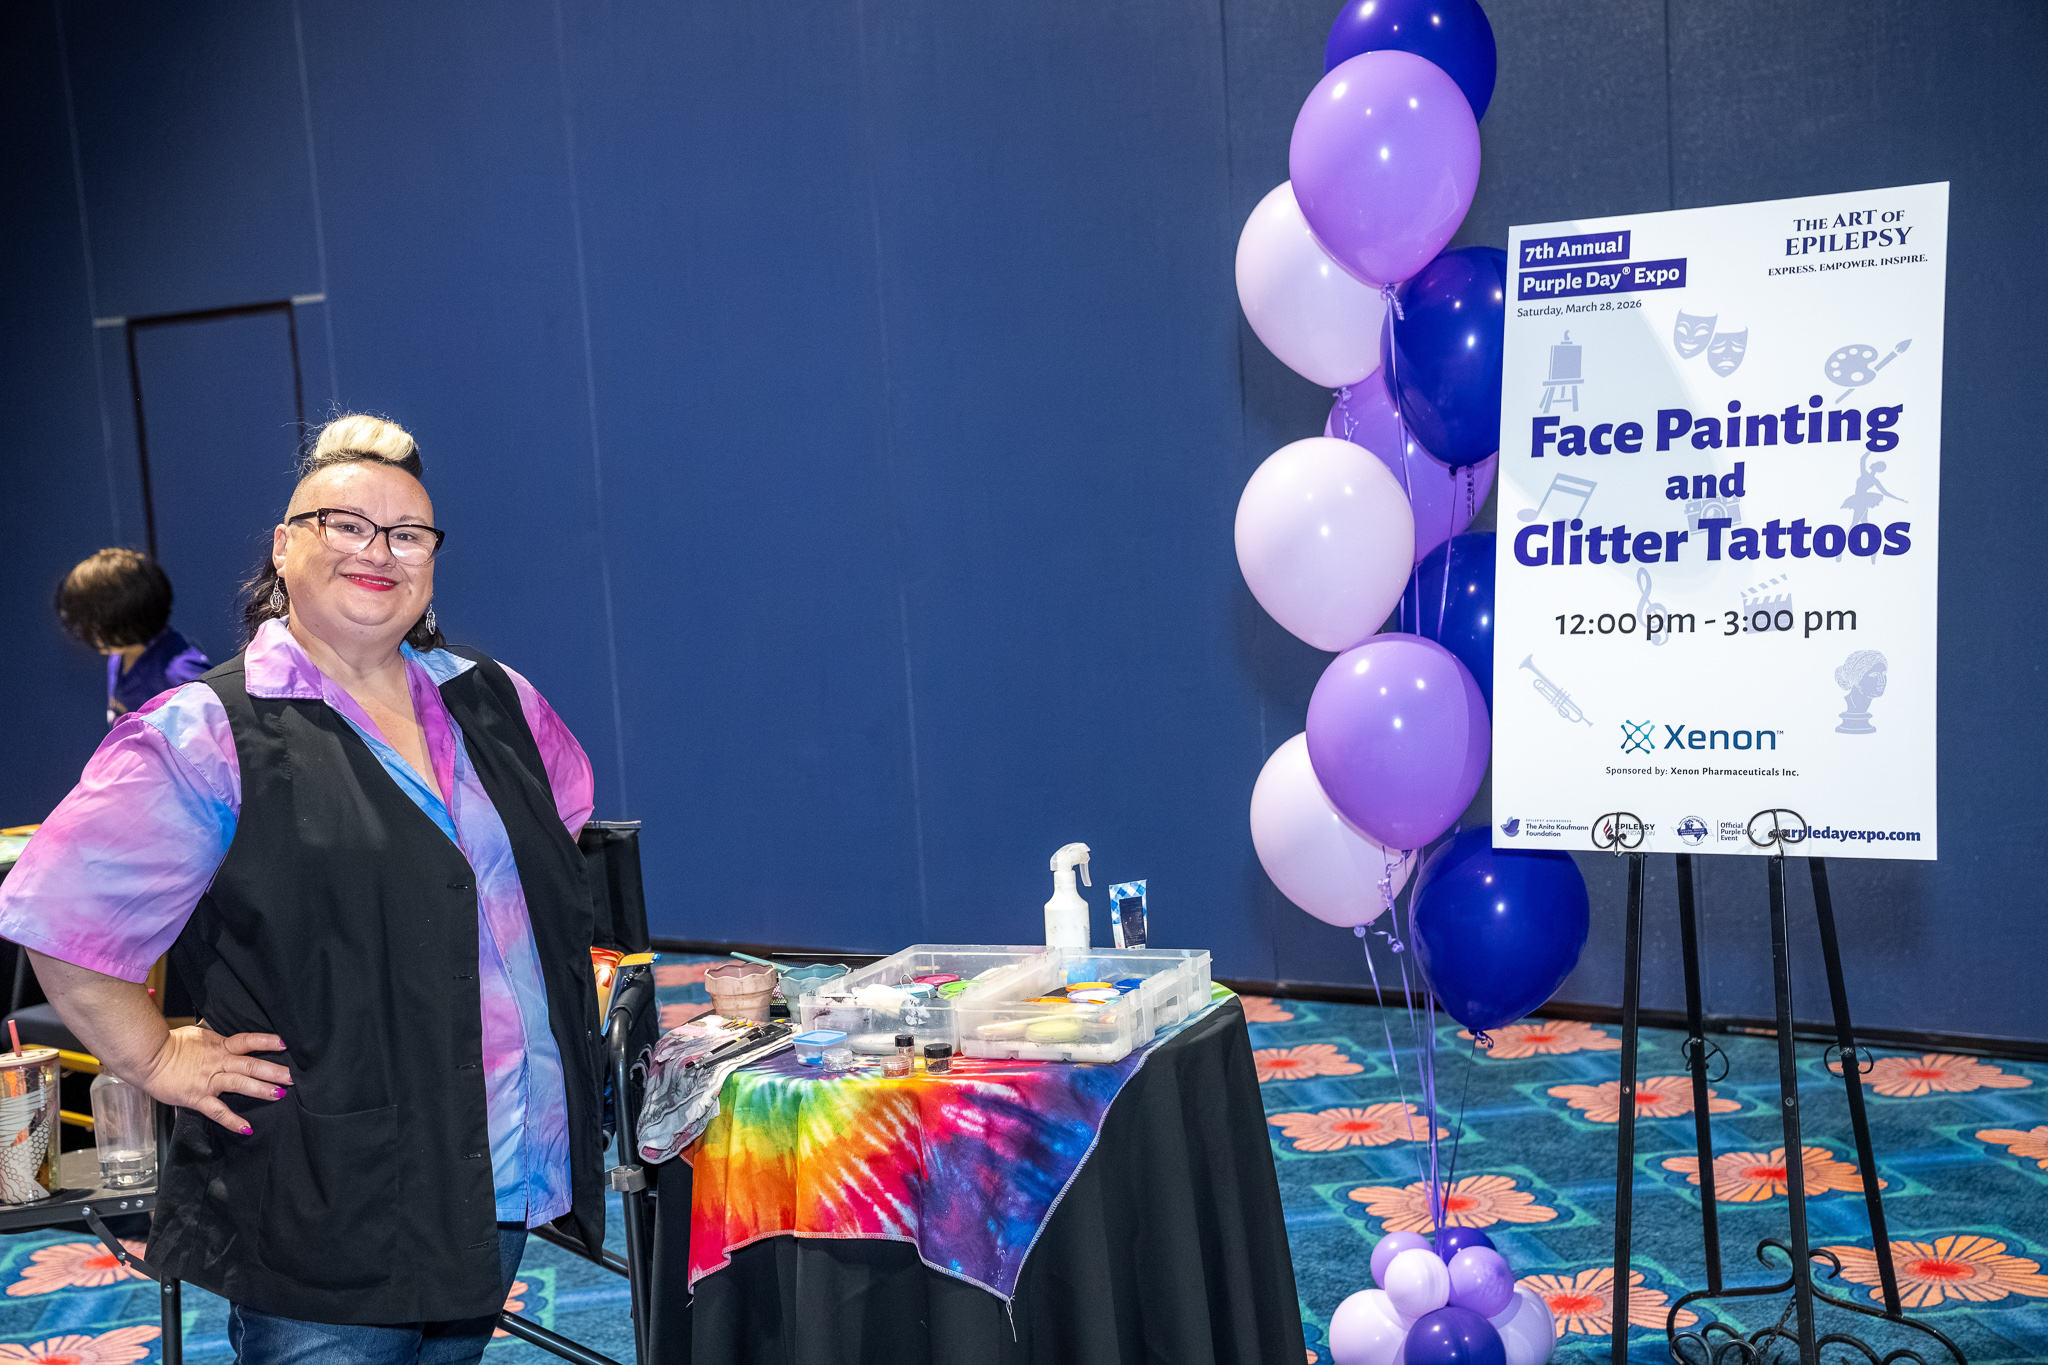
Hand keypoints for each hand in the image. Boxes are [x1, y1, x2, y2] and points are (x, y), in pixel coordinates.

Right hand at [138, 1026, 292, 1134]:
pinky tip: (246, 1127)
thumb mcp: (198, 1035)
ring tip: (280, 1094)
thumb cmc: (169, 1044)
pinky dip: (232, 1120)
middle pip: (251, 1065)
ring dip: (261, 1090)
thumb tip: (224, 1035)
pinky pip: (217, 1110)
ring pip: (240, 1083)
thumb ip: (215, 1038)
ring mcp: (209, 1081)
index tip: (284, 1044)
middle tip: (294, 1076)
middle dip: (274, 1071)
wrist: (147, 1057)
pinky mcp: (197, 1097)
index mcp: (219, 1046)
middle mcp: (218, 1062)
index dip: (266, 1042)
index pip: (248, 1041)